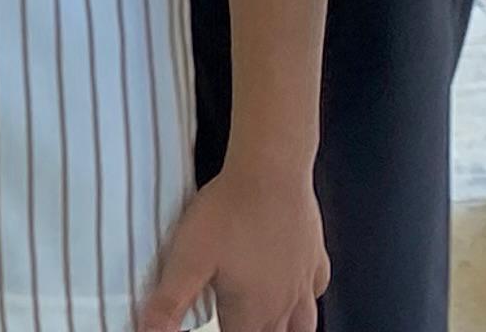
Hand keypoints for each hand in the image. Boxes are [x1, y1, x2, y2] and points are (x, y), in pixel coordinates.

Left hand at [140, 154, 326, 331]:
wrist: (271, 170)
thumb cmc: (228, 211)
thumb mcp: (187, 258)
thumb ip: (169, 302)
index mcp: (251, 312)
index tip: (219, 325)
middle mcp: (283, 305)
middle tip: (240, 322)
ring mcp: (304, 282)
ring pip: (304, 326)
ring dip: (288, 330)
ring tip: (274, 326)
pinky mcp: (316, 257)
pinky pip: (317, 290)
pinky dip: (308, 297)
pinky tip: (300, 289)